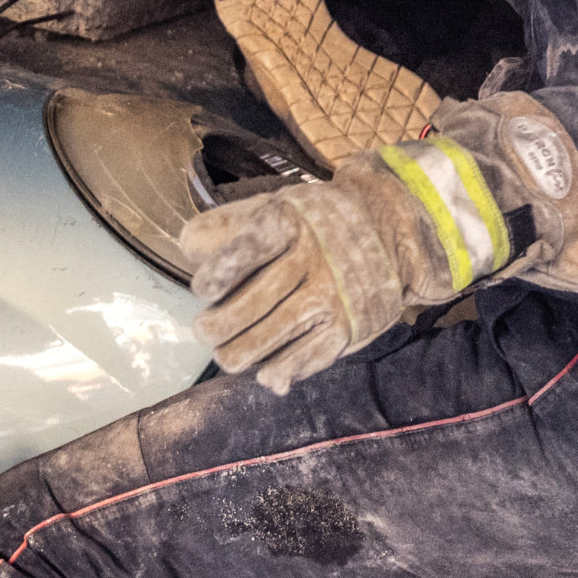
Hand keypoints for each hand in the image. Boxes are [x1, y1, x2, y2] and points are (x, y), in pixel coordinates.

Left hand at [178, 178, 408, 393]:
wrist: (390, 226)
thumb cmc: (316, 221)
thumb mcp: (276, 203)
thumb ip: (229, 224)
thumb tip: (187, 249)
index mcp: (287, 222)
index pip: (238, 257)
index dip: (212, 280)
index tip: (204, 291)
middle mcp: (311, 258)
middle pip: (249, 305)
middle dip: (216, 327)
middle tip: (205, 332)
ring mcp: (331, 295)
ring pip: (271, 337)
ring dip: (238, 354)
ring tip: (227, 355)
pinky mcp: (348, 325)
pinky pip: (306, 358)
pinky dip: (280, 371)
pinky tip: (265, 374)